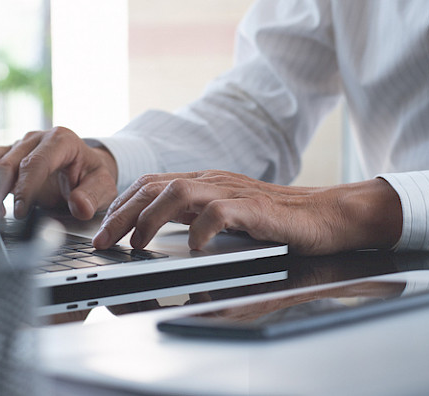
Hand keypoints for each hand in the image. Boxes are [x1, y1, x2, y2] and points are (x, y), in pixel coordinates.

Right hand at [0, 127, 118, 219]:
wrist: (86, 169)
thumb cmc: (92, 176)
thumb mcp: (103, 186)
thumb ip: (92, 196)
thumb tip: (79, 206)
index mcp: (60, 140)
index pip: (36, 162)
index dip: (26, 187)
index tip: (21, 211)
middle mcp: (35, 139)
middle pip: (9, 162)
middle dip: (0, 190)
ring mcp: (18, 146)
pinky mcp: (6, 156)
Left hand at [92, 171, 401, 254]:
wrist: (327, 215)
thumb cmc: (278, 220)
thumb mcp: (226, 215)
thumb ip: (193, 216)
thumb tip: (154, 233)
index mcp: (204, 183)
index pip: (150, 184)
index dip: (120, 205)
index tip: (101, 231)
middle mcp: (213, 182)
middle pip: (154, 187)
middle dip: (121, 214)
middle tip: (102, 242)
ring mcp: (233, 193)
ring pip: (178, 191)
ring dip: (150, 218)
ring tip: (137, 244)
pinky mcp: (256, 209)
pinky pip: (219, 213)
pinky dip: (200, 229)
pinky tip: (192, 247)